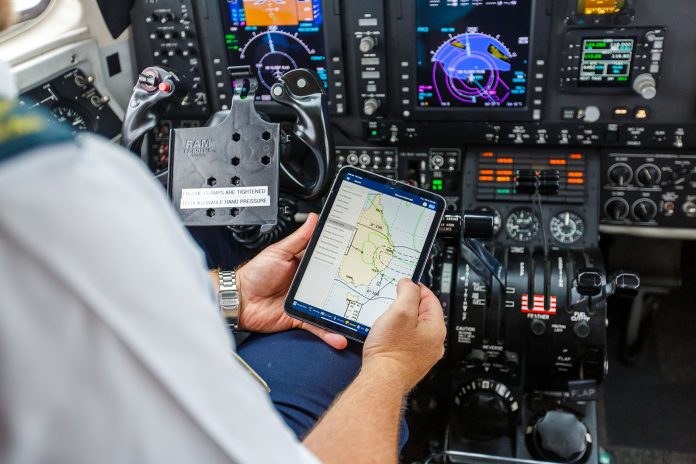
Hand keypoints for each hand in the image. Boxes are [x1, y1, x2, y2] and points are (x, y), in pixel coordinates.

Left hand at [235, 213, 347, 349]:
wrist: (239, 300)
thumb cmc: (255, 274)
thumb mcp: (278, 252)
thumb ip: (298, 238)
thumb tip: (314, 219)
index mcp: (303, 264)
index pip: (328, 261)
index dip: (343, 260)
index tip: (359, 258)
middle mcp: (307, 283)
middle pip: (333, 285)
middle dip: (349, 288)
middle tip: (368, 289)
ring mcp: (305, 301)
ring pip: (328, 308)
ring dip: (342, 314)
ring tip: (358, 318)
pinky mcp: (300, 318)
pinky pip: (317, 326)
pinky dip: (328, 333)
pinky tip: (339, 337)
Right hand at [362, 279, 445, 391]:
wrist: (381, 381)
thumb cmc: (390, 351)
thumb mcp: (399, 312)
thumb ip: (408, 293)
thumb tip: (410, 284)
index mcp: (436, 328)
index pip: (430, 298)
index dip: (415, 288)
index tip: (403, 284)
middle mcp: (434, 343)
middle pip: (422, 313)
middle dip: (407, 306)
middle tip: (391, 305)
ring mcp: (424, 354)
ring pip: (414, 328)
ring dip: (402, 321)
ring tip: (387, 323)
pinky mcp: (412, 362)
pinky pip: (408, 341)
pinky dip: (398, 336)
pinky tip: (387, 338)